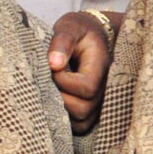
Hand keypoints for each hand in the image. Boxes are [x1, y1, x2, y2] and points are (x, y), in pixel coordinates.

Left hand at [46, 11, 114, 130]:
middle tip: (47, 83)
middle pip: (83, 110)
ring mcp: (101, 102)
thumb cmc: (79, 30)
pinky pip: (79, 126)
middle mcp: (105, 88)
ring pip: (81, 122)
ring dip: (61, 111)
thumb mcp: (70, 26)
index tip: (52, 68)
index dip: (65, 82)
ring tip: (50, 92)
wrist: (91, 36)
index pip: (87, 87)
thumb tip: (53, 64)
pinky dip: (64, 120)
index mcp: (101, 67)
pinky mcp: (93, 111)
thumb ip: (62, 41)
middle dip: (60, 98)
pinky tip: (54, 101)